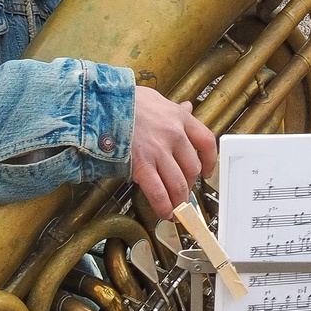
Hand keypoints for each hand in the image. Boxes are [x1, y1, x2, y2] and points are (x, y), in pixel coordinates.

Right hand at [131, 86, 217, 217]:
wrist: (100, 102)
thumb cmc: (125, 100)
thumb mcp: (156, 99)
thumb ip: (174, 109)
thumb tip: (187, 107)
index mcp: (180, 118)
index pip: (206, 142)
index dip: (210, 161)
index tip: (207, 170)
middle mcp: (174, 134)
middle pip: (193, 168)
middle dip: (190, 185)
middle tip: (185, 193)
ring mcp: (158, 150)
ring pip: (178, 183)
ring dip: (179, 200)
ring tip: (177, 209)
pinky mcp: (141, 164)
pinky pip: (157, 191)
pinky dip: (163, 205)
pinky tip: (165, 212)